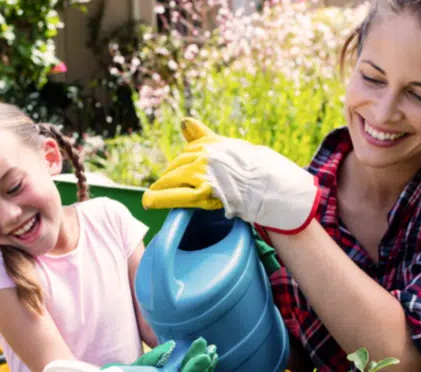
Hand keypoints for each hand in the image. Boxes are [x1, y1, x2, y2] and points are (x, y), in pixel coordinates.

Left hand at [142, 117, 322, 233]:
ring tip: (153, 197)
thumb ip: (203, 135)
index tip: (172, 174)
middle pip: (178, 166)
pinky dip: (161, 198)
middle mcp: (204, 155)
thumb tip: (184, 120)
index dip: (179, 166)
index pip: (188, 152)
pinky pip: (178, 195)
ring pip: (174, 179)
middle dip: (169, 178)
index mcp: (210, 144)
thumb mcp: (226, 146)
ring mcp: (204, 173)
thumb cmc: (252, 168)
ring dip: (161, 188)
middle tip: (162, 189)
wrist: (271, 184)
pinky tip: (149, 202)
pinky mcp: (205, 192)